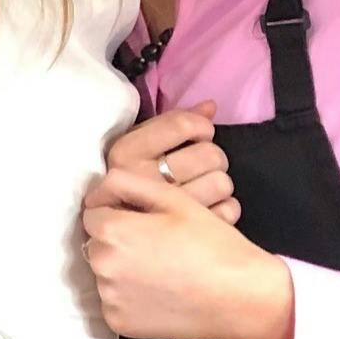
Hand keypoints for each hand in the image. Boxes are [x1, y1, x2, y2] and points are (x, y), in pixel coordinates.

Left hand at [80, 171, 293, 338]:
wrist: (244, 298)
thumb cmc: (212, 244)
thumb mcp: (174, 199)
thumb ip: (128, 183)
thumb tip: (97, 189)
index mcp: (111, 230)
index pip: (93, 213)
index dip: (117, 212)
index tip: (143, 222)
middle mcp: (102, 264)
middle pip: (97, 243)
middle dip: (118, 241)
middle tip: (157, 247)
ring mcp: (109, 297)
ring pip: (105, 273)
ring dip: (122, 269)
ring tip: (162, 271)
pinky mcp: (119, 323)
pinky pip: (114, 302)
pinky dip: (129, 298)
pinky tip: (160, 294)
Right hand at [96, 100, 239, 224]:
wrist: (111, 230)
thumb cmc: (129, 181)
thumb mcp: (138, 145)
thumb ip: (172, 121)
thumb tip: (211, 106)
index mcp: (126, 153)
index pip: (182, 126)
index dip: (201, 126)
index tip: (198, 135)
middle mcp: (144, 181)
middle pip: (209, 155)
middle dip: (212, 156)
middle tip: (201, 165)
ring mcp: (165, 211)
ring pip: (222, 183)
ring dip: (218, 182)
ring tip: (202, 185)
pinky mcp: (186, 232)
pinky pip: (228, 210)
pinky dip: (226, 206)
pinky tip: (210, 206)